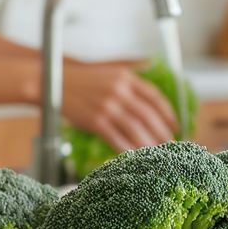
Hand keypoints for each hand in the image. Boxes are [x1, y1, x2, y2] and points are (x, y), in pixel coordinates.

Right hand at [63, 61, 177, 150]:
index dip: (168, 113)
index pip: (154, 96)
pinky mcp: (95, 121)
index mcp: (125, 78)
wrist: (52, 82)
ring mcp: (107, 106)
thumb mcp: (109, 72)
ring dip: (148, 143)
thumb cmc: (82, 80)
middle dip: (162, 132)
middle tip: (171, 144)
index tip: (175, 125)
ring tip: (157, 153)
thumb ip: (130, 79)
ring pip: (135, 129)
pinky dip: (128, 149)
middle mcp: (119, 91)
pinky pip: (117, 139)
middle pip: (148, 115)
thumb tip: (152, 89)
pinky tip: (135, 156)